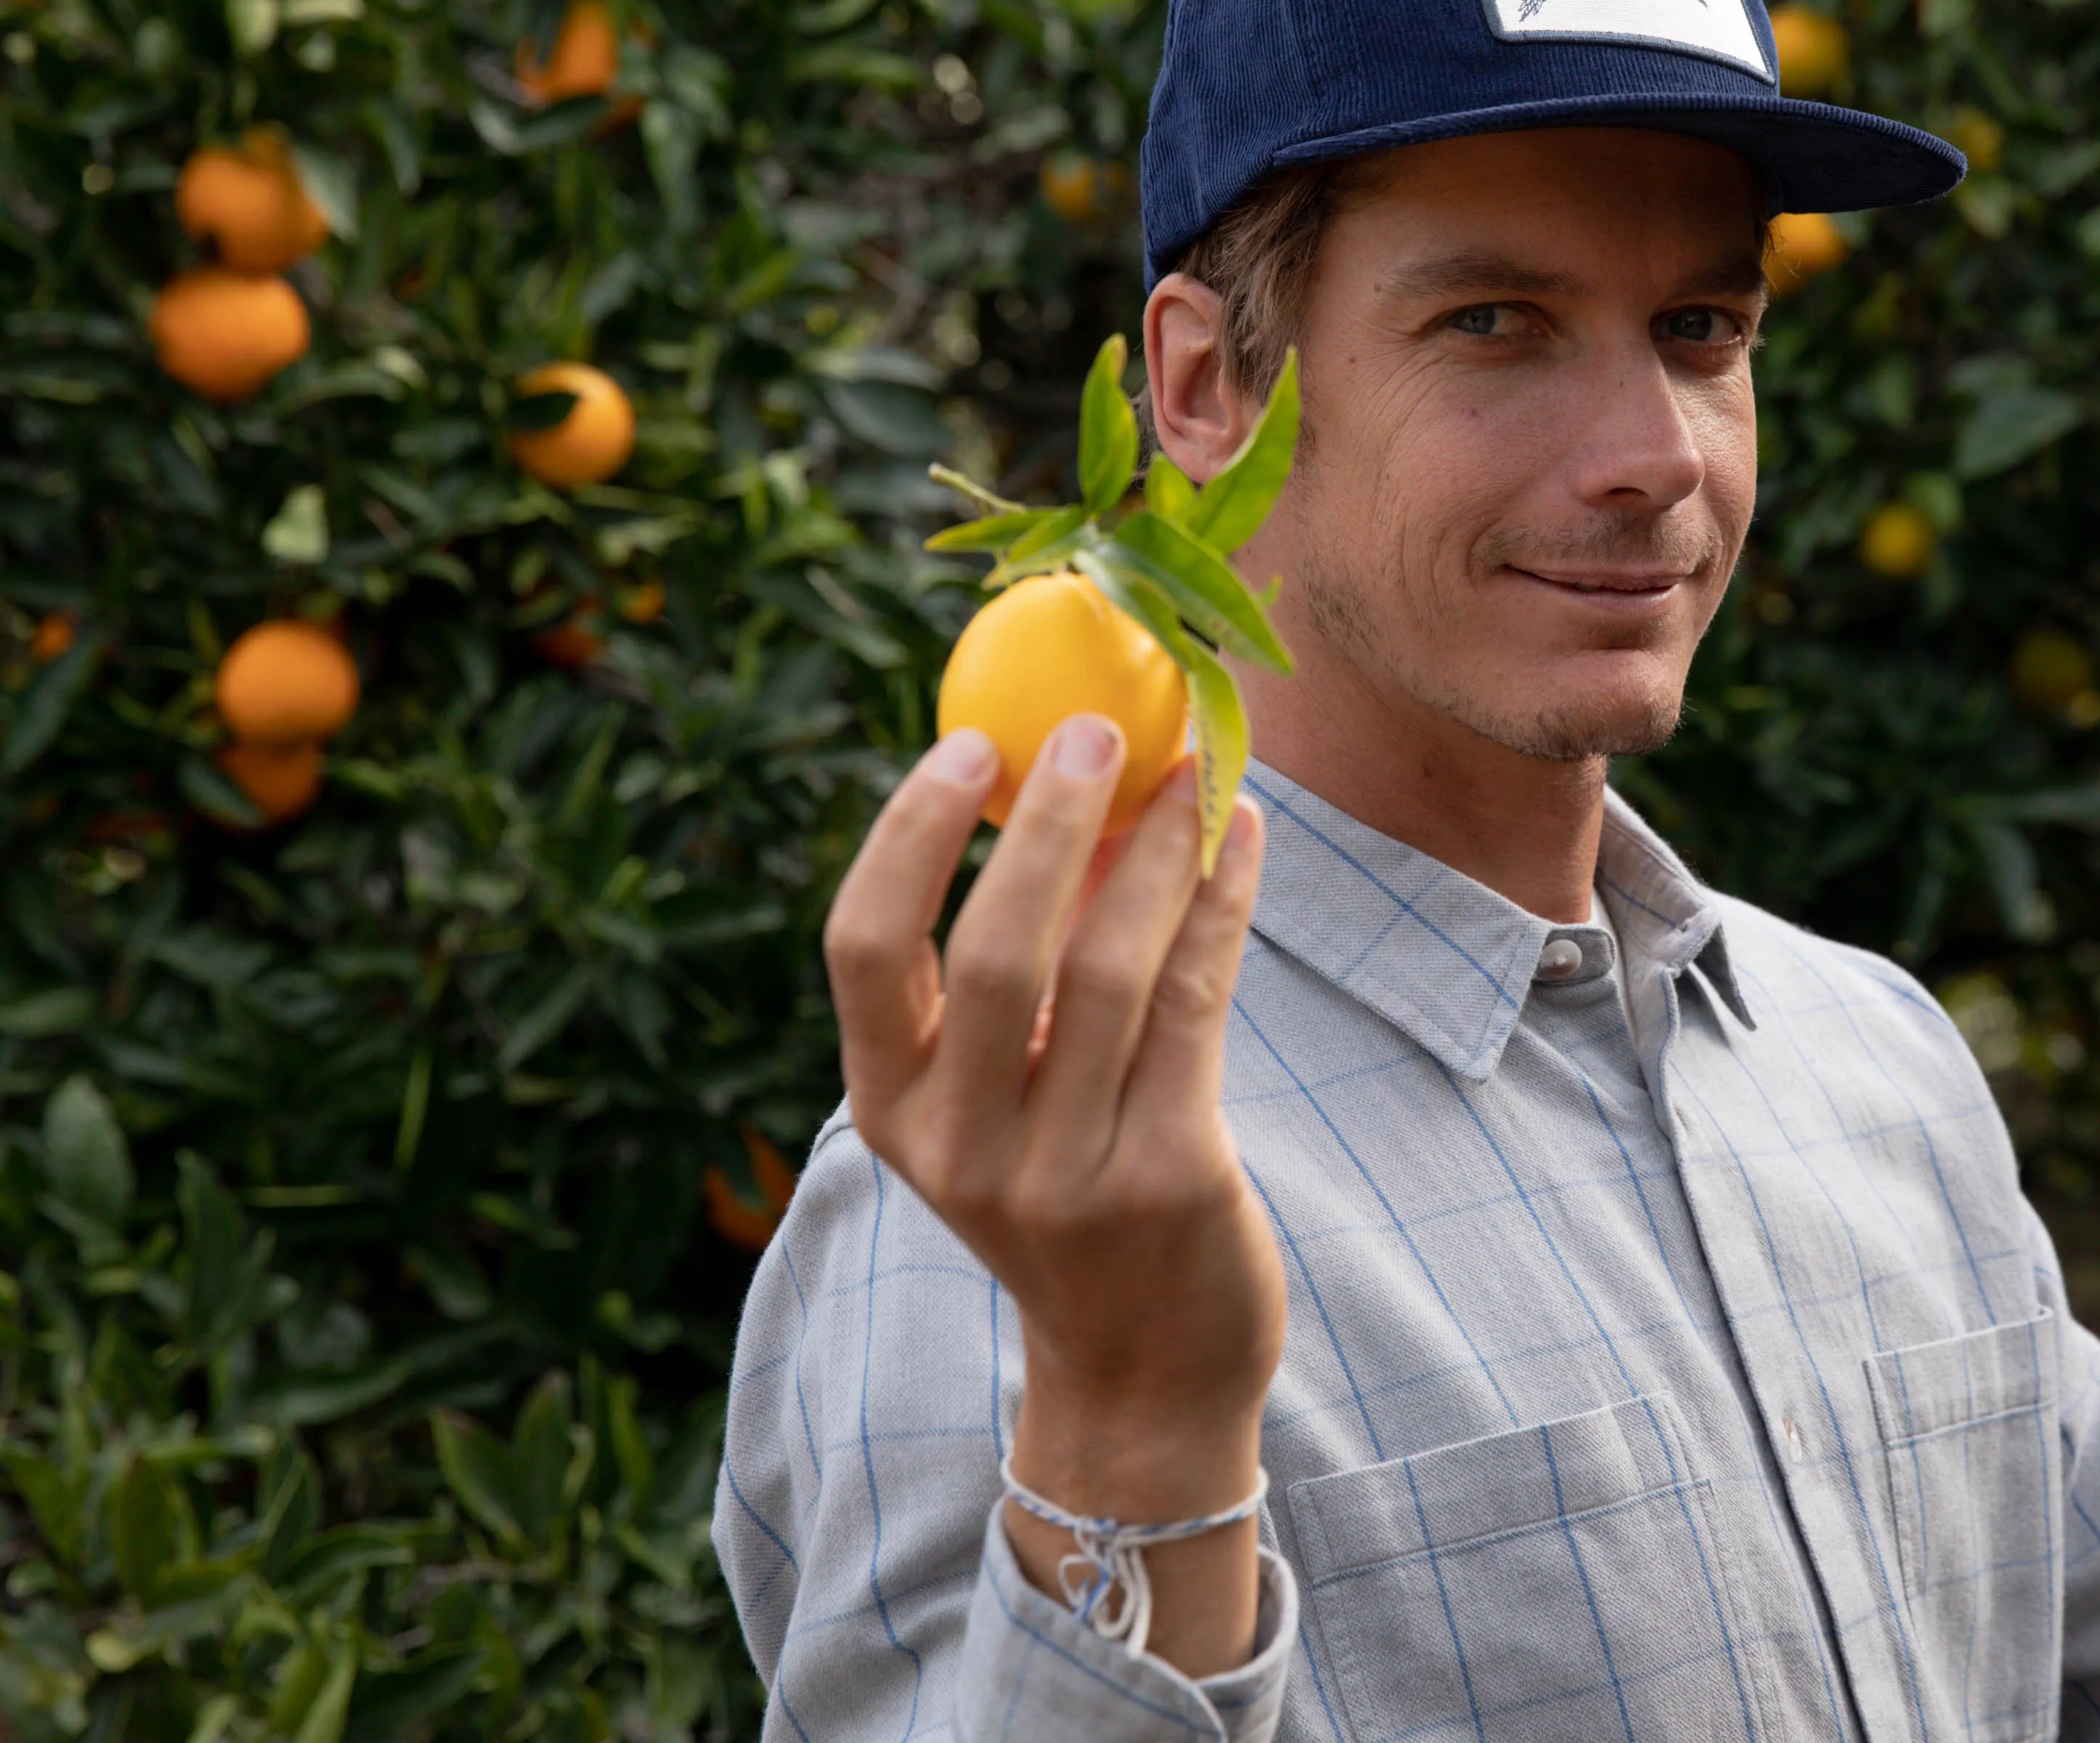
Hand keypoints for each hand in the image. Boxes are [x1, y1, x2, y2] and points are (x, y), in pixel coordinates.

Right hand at [822, 713, 1282, 1672]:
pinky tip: (1238, 839)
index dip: (906, 836)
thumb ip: (1007, 972)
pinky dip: (1219, 908)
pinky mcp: (1168, 1176)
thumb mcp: (998, 1103)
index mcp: (889, 1111)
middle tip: (1094, 729)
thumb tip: (1064, 780)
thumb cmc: (1065, 1194)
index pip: (861, 950)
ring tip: (1194, 769)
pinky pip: (1196, 1005)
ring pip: (1111, 969)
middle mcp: (960, 1146)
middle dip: (1046, 823)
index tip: (968, 746)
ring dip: (1156, 851)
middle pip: (995, 948)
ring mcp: (1063, 1170)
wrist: (1143, 1370)